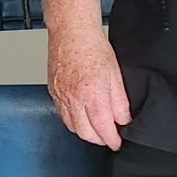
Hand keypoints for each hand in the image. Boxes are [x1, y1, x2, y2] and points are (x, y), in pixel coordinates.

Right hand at [48, 32, 130, 149]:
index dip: (111, 139)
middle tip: (110, 138)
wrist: (72, 33)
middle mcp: (73, 98)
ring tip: (98, 129)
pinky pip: (62, 115)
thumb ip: (120, 101)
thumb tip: (123, 120)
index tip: (117, 143)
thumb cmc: (93, 48)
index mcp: (92, 93)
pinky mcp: (53, 93)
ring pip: (72, 127)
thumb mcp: (116, 75)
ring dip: (86, 133)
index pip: (102, 127)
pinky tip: (82, 118)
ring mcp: (61, 96)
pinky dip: (74, 122)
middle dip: (99, 140)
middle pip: (85, 133)